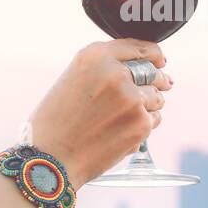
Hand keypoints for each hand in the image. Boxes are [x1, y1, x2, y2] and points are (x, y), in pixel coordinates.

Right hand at [27, 39, 173, 188]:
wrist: (49, 160)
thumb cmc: (54, 124)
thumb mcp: (70, 82)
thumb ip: (101, 71)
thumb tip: (146, 71)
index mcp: (94, 57)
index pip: (138, 47)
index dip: (152, 54)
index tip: (159, 60)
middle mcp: (115, 73)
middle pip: (153, 70)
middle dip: (156, 80)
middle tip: (153, 89)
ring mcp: (131, 98)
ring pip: (157, 96)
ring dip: (148, 105)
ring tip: (123, 118)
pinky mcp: (141, 123)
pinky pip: (154, 119)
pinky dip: (144, 125)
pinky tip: (121, 132)